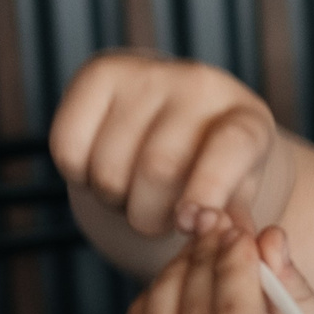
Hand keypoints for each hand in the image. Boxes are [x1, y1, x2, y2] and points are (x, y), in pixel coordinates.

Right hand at [49, 53, 290, 240]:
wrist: (175, 114)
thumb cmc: (211, 166)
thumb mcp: (235, 194)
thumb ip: (232, 220)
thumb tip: (233, 241)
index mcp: (245, 118)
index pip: (230, 148)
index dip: (207, 191)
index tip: (187, 224)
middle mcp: (200, 85)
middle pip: (157, 169)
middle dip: (147, 216)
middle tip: (153, 218)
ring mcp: (148, 74)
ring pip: (109, 168)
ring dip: (112, 200)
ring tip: (131, 190)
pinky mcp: (99, 72)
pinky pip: (68, 147)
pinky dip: (78, 175)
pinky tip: (99, 166)